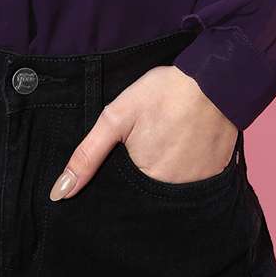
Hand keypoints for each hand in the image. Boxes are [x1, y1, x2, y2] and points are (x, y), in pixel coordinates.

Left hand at [49, 64, 238, 200]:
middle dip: (142, 176)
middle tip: (150, 143)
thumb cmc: (162, 94)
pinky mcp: (216, 176)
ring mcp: (197, 186)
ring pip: (171, 189)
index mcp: (144, 181)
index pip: (123, 197)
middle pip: (147, 194)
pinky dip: (188, 168)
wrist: (215, 79)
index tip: (126, 158)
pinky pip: (195, 182)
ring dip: (167, 172)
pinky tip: (185, 145)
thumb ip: (88, 155)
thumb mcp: (116, 116)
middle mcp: (171, 193)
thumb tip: (60, 192)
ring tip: (166, 143)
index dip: (121, 179)